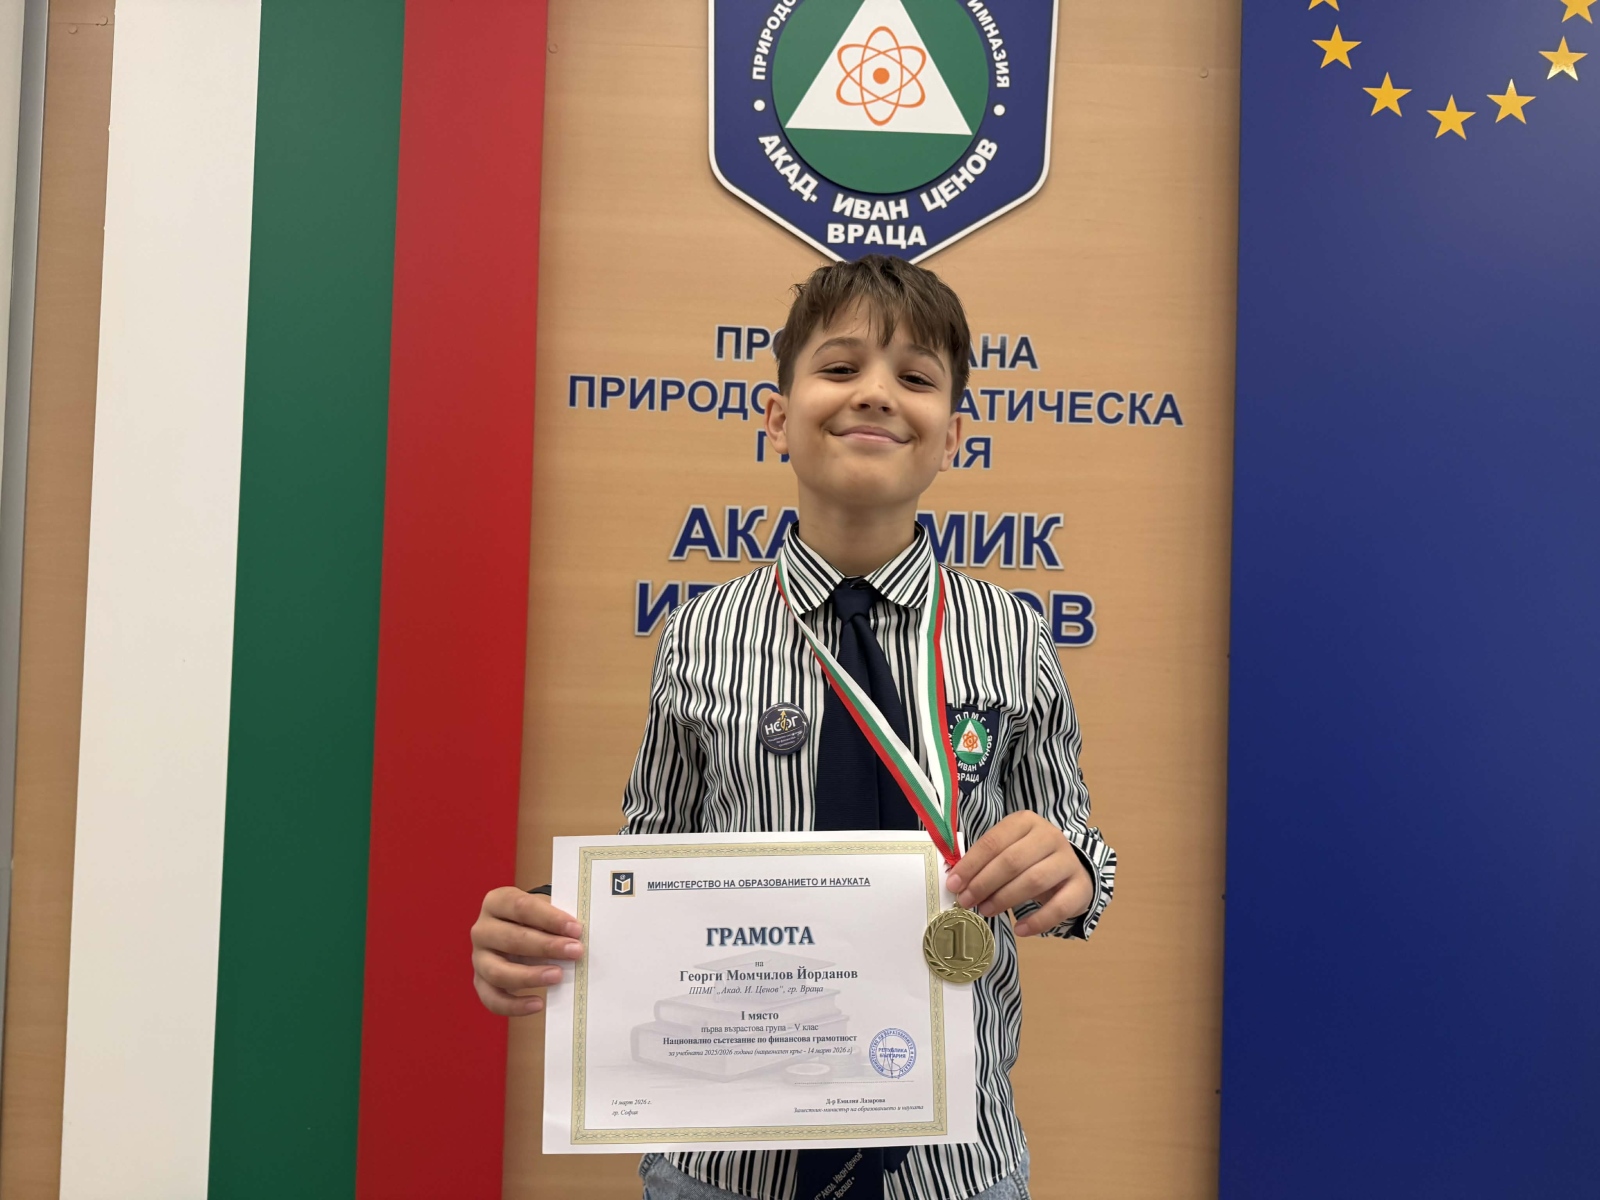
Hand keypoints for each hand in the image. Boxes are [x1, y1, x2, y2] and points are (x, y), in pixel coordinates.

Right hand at [470, 887, 584, 1015]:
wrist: (515, 932)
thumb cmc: (534, 919)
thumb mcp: (542, 911)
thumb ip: (555, 920)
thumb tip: (578, 937)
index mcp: (496, 902)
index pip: (522, 908)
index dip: (550, 918)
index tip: (576, 929)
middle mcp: (482, 930)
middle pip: (511, 939)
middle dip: (546, 947)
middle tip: (575, 952)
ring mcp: (478, 958)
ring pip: (498, 972)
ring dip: (530, 976)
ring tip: (558, 976)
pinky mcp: (480, 982)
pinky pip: (492, 999)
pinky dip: (514, 1005)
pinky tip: (538, 1004)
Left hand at [944, 812, 1092, 936]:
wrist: (1071, 869)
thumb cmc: (1030, 859)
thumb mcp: (1008, 850)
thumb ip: (985, 861)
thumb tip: (957, 881)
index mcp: (1026, 822)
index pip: (993, 842)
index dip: (971, 864)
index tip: (954, 884)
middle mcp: (1050, 836)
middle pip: (1012, 861)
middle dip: (984, 883)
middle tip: (967, 901)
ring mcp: (1068, 861)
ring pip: (1033, 881)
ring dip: (1004, 899)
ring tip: (985, 911)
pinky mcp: (1081, 887)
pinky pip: (1059, 907)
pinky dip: (1037, 921)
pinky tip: (1019, 929)